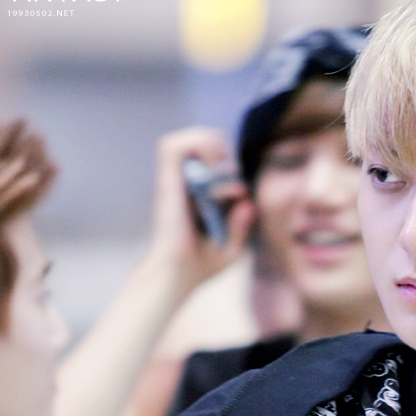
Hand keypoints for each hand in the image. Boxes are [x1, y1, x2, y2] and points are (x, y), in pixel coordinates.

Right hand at [147, 127, 255, 291]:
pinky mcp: (167, 182)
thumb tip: (248, 203)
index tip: (240, 192)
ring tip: (218, 162)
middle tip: (227, 167)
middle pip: (192, 143)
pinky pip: (171, 147)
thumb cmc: (201, 266)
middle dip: (215, 145)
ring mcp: (173, 183)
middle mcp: (182, 187)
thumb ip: (241, 226)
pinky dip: (194, 146)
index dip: (228, 166)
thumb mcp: (230, 247)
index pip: (206, 163)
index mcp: (195, 199)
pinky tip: (213, 164)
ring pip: (179, 140)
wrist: (179, 274)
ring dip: (203, 142)